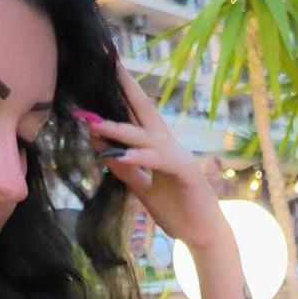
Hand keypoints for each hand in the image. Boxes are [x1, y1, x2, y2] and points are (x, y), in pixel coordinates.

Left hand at [75, 66, 230, 250]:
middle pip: (145, 110)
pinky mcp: (186, 172)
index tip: (104, 72)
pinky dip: (140, 157)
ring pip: (145, 137)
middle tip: (108, 63)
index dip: (122, 94)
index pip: (137, 116)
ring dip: (119, 129)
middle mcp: (169, 145)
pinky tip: (123, 154)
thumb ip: (126, 170)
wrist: (203, 235)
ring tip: (95, 123)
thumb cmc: (177, 212)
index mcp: (159, 147)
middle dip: (126, 87)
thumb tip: (102, 151)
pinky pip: (159, 160)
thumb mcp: (143, 189)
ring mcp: (179, 156)